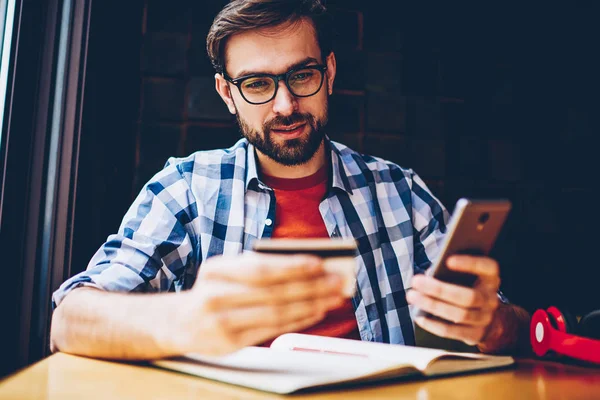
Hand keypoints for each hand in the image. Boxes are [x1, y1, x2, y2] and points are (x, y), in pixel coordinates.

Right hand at [174, 253, 344, 355]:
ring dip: (310, 305)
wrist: (179, 323)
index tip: (320, 263)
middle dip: (311, 286)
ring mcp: (222, 322)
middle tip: (337, 282)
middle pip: (273, 292)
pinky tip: (316, 312)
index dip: (292, 266)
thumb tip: (305, 266)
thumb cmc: (213, 289)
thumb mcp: (225, 270)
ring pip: (276, 313)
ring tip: (333, 298)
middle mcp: (215, 296)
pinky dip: (298, 320)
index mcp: (215, 269)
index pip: (260, 268)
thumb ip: (256, 266)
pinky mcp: (231, 343)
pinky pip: (272, 330)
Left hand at [406, 255, 500, 345]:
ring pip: (460, 315)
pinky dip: (434, 325)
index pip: (488, 267)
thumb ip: (449, 272)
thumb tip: (429, 275)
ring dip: (433, 305)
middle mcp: (491, 299)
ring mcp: (485, 318)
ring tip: (413, 296)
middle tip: (416, 281)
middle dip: (439, 289)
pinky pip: (453, 332)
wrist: (482, 316)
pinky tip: (419, 316)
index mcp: (490, 278)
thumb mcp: (462, 275)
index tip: (447, 261)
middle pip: (469, 296)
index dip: (469, 264)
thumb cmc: (464, 287)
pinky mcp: (475, 335)